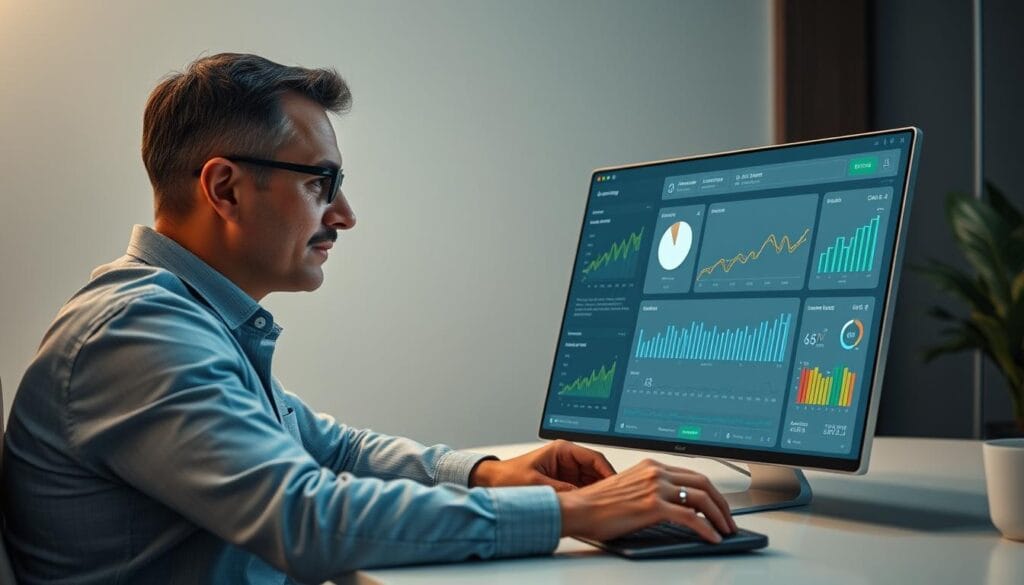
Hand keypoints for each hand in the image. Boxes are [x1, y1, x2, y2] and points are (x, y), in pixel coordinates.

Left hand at [469, 439, 615, 491]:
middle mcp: (567, 459)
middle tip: (613, 500)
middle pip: (596, 470)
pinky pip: (582, 489)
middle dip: (605, 484)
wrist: (492, 482)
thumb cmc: (509, 477)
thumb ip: (562, 490)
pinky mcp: (564, 482)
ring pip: (591, 481)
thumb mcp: (537, 485)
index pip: (594, 458)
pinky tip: (591, 507)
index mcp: (562, 450)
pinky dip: (587, 497)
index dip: (608, 472)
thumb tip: (582, 498)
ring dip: (597, 492)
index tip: (616, 486)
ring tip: (604, 505)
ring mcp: (566, 471)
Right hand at [557, 458, 737, 542]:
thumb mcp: (630, 489)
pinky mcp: (654, 506)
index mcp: (651, 466)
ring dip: (720, 516)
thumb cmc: (598, 504)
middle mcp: (656, 472)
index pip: (692, 475)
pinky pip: (691, 517)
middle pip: (703, 483)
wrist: (579, 509)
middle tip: (729, 520)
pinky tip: (712, 538)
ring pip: (702, 498)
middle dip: (722, 503)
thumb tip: (678, 507)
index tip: (719, 505)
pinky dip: (707, 528)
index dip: (711, 492)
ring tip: (726, 531)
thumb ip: (653, 490)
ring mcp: (656, 487)